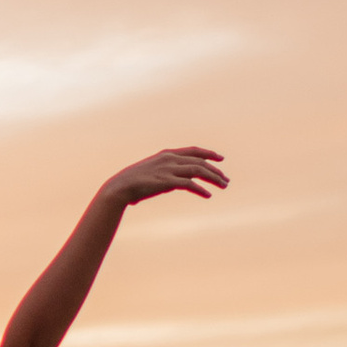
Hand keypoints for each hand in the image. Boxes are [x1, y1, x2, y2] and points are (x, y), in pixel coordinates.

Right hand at [98, 147, 227, 208]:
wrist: (120, 187)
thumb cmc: (134, 183)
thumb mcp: (153, 173)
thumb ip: (168, 174)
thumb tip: (179, 182)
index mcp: (166, 154)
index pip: (193, 151)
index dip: (208, 153)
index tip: (220, 158)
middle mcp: (170, 159)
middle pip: (199, 161)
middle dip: (215, 170)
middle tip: (225, 179)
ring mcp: (169, 169)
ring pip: (198, 170)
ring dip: (213, 178)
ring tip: (223, 185)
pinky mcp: (168, 182)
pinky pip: (190, 184)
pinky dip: (201, 189)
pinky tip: (208, 195)